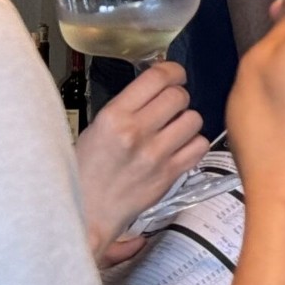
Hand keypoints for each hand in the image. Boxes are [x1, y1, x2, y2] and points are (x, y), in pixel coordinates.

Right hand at [75, 61, 208, 264]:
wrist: (85, 212)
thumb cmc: (86, 170)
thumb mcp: (96, 129)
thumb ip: (127, 106)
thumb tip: (158, 84)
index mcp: (114, 116)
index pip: (157, 78)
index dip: (172, 72)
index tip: (175, 76)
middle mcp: (136, 132)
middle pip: (180, 96)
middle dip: (178, 98)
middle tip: (170, 108)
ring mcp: (156, 154)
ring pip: (195, 119)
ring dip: (187, 121)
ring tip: (173, 130)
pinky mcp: (170, 174)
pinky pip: (200, 145)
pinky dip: (194, 144)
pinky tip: (180, 148)